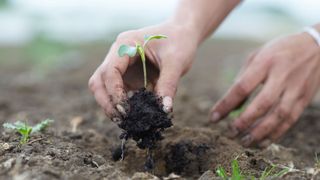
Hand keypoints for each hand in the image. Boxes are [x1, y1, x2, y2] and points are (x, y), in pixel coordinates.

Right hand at [89, 22, 197, 120]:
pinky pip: (119, 91)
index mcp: (125, 44)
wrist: (182, 33)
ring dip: (112, 105)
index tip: (126, 111)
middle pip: (99, 80)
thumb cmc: (179, 41)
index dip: (114, 93)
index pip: (110, 71)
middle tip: (122, 120)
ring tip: (127, 121)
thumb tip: (164, 110)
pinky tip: (134, 115)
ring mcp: (121, 65)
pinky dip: (123, 104)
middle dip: (107, 102)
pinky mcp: (128, 74)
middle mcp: (118, 54)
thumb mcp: (176, 61)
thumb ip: (169, 84)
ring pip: (104, 88)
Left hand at [210, 32, 319, 146]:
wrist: (317, 46)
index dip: (226, 104)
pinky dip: (276, 133)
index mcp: (265, 62)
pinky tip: (262, 142)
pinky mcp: (305, 98)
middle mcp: (282, 76)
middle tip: (230, 133)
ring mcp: (296, 88)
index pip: (242, 87)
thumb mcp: (257, 56)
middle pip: (263, 103)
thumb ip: (242, 79)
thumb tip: (230, 106)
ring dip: (260, 132)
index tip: (213, 118)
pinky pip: (290, 120)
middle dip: (245, 121)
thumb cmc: (279, 51)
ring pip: (279, 115)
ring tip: (245, 142)